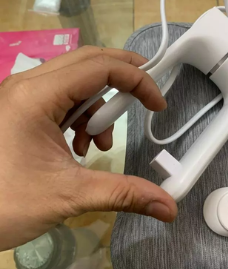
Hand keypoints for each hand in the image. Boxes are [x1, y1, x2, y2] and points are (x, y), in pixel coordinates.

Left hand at [0, 46, 176, 250]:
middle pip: (88, 61)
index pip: (101, 67)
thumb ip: (124, 193)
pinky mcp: (15, 110)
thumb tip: (169, 207)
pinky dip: (79, 117)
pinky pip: (59, 97)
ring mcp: (17, 97)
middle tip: (148, 98)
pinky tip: (79, 149)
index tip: (158, 106)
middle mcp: (25, 86)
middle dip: (123, 78)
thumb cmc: (4, 203)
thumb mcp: (69, 195)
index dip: (138, 80)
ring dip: (99, 106)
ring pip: (74, 80)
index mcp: (36, 96)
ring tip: (100, 144)